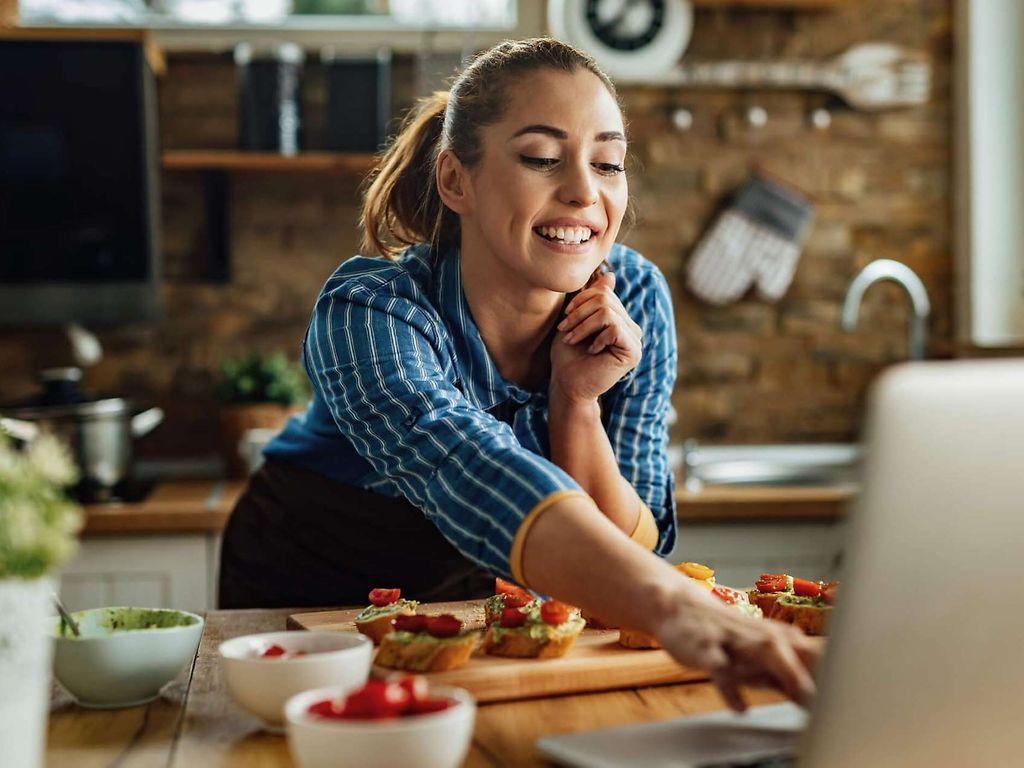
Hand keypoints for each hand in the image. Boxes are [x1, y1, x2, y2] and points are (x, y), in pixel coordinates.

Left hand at [550, 270, 642, 403]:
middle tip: (565, 329)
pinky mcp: (633, 352)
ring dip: (583, 325)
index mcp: (619, 319)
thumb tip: (611, 275)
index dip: (581, 300)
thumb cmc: (568, 355)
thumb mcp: (576, 320)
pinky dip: (596, 337)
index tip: (565, 317)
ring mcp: (634, 340)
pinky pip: (614, 328)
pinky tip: (591, 350)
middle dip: (579, 312)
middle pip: (605, 299)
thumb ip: (592, 299)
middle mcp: (631, 328)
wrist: (567, 384)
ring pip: (607, 312)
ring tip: (571, 339)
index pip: (604, 293)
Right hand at [653, 591, 822, 711]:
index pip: (819, 655)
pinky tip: (741, 708)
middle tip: (839, 700)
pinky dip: (731, 689)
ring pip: (765, 651)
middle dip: (821, 672)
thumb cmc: (725, 636)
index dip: (839, 675)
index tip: (853, 699)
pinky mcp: (706, 648)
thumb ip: (789, 676)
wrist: (678, 607)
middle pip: (799, 651)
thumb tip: (821, 698)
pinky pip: (720, 668)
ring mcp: (735, 640)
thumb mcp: (759, 656)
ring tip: (803, 695)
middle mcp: (762, 636)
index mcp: (780, 638)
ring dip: (787, 671)